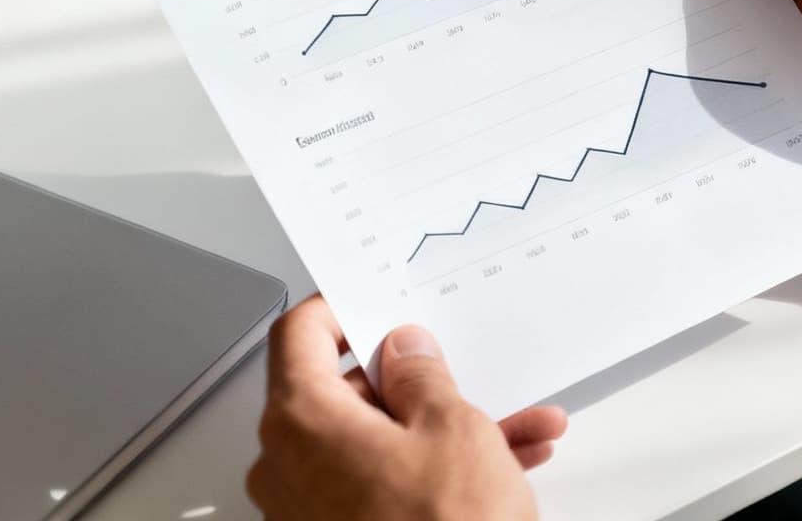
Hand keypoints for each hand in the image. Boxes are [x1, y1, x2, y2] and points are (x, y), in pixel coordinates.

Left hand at [246, 296, 565, 520]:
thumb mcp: (452, 428)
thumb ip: (422, 375)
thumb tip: (405, 350)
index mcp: (301, 420)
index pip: (296, 335)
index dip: (338, 309)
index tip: (371, 301)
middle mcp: (287, 466)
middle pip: (341, 394)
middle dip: (412, 383)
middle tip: (458, 371)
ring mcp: (307, 512)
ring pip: (376, 445)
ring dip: (441, 431)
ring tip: (513, 428)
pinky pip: (382, 488)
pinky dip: (433, 473)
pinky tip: (504, 467)